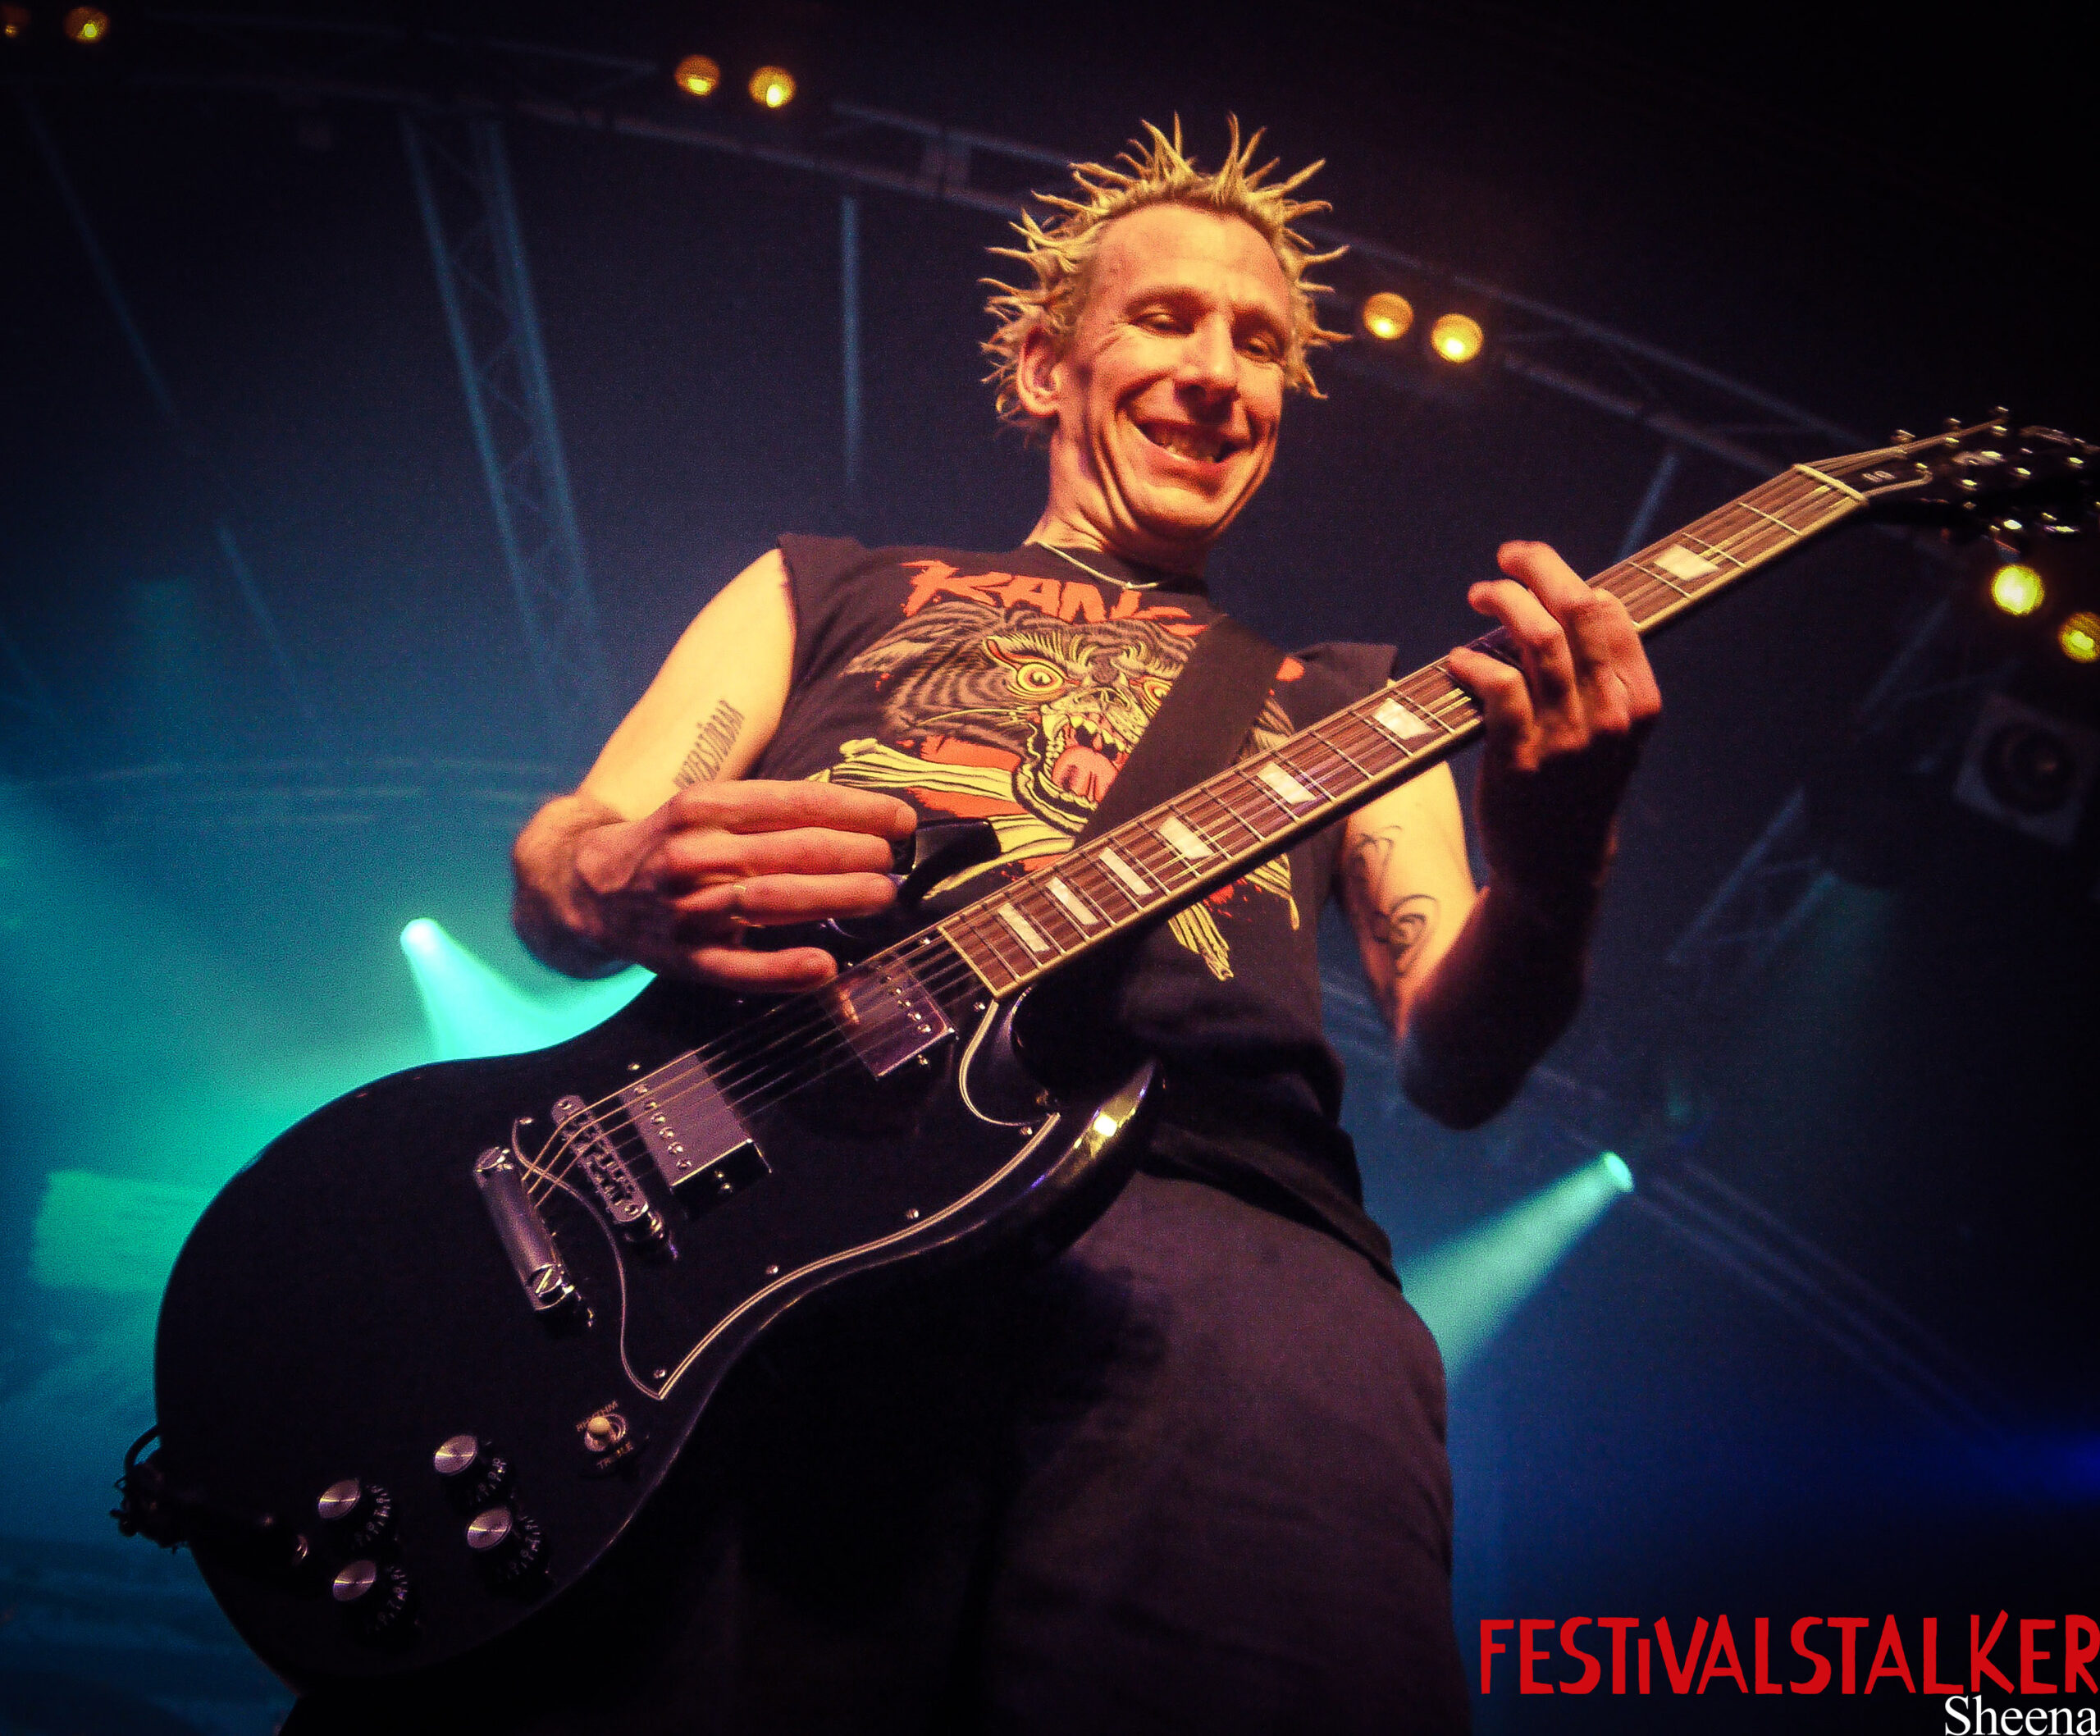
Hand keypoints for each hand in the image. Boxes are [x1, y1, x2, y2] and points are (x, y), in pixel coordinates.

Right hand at [571, 782, 916, 989]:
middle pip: (790, 850)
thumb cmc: (670, 843)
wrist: (587, 886)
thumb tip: (857, 822)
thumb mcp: (707, 809)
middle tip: (893, 859)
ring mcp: (688, 908)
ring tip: (881, 894)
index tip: (899, 819)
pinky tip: (824, 966)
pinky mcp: (685, 958)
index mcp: (704, 806)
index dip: (853, 810)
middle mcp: (694, 853)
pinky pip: (740, 968)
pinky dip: (783, 969)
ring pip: (773, 901)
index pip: (792, 803)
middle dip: (854, 852)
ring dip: (836, 897)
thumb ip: (769, 815)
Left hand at [1445, 541, 1660, 923]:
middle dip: (1539, 568)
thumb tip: (1574, 601)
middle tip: (1508, 556)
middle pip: (1577, 611)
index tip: (1536, 566)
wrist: (1557, 868)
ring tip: (1479, 594)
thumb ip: (1603, 676)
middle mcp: (1610, 715)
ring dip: (1501, 601)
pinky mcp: (1520, 759)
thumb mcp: (1612, 734)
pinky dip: (1473, 661)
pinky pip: (1497, 685)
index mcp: (1641, 702)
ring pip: (1537, 638)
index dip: (1570, 577)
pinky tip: (1458, 660)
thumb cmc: (1578, 788)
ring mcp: (1566, 738)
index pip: (1612, 614)